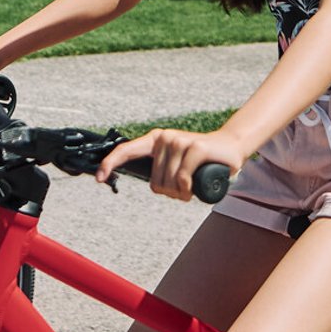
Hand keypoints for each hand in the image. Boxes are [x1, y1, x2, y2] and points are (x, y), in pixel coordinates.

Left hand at [98, 125, 244, 201]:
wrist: (231, 147)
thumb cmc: (202, 161)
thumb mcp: (178, 164)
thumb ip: (163, 170)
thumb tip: (150, 184)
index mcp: (156, 140)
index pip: (127, 150)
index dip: (110, 163)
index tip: (99, 177)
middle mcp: (165, 138)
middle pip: (155, 182)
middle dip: (170, 193)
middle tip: (185, 188)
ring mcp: (179, 141)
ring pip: (169, 183)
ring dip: (182, 193)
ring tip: (193, 185)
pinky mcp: (194, 147)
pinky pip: (182, 179)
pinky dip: (188, 189)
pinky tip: (195, 186)